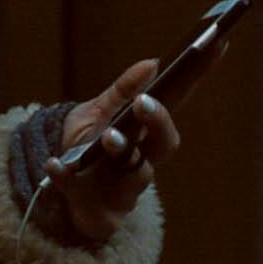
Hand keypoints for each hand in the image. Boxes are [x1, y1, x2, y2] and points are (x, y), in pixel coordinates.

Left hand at [44, 59, 179, 247]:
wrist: (61, 197)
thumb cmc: (88, 152)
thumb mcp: (98, 115)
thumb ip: (121, 92)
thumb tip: (151, 64)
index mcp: (145, 139)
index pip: (172, 110)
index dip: (191, 86)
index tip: (208, 51)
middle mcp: (141, 164)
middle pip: (163, 145)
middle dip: (158, 123)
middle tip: (144, 102)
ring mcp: (122, 190)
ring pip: (134, 173)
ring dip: (122, 151)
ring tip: (108, 136)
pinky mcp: (95, 212)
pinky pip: (80, 193)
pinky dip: (67, 178)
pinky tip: (54, 165)